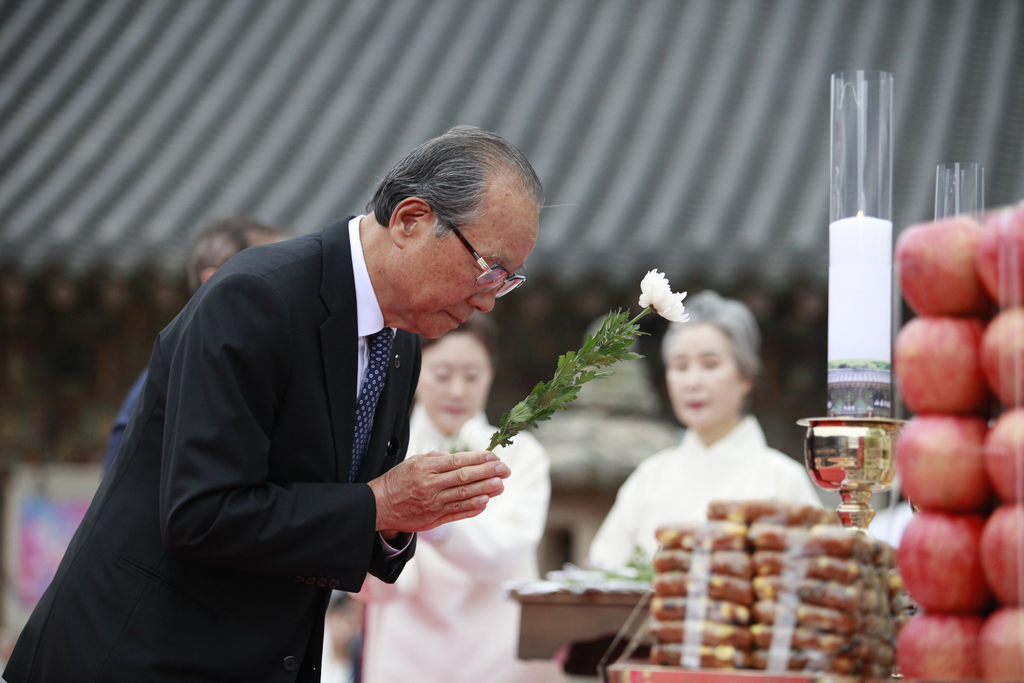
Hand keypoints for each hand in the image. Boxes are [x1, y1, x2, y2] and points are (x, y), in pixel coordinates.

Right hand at [368, 450, 509, 536]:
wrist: (378, 507)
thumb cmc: (397, 481)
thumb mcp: (412, 462)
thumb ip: (435, 458)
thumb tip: (455, 456)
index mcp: (426, 469)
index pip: (457, 462)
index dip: (478, 459)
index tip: (494, 455)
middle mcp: (430, 486)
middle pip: (464, 478)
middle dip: (487, 472)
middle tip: (505, 469)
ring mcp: (433, 504)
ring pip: (463, 496)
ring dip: (485, 490)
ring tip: (501, 484)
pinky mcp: (434, 519)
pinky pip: (457, 513)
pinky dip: (472, 508)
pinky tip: (485, 502)